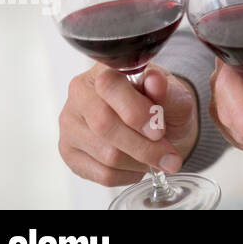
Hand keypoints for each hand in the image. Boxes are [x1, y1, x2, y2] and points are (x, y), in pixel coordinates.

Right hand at [58, 62, 198, 185]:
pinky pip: (100, 173)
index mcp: (105, 69)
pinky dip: (128, 175)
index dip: (136, 112)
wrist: (156, 124)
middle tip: (170, 157)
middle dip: (143, 146)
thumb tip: (155, 81)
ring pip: (105, 154)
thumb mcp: (173, 93)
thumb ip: (166, 89)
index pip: (110, 87)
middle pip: (104, 126)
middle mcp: (80, 93)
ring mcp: (70, 124)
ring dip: (140, 162)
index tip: (159, 131)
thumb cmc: (162, 103)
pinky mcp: (69, 152)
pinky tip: (139, 165)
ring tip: (158, 159)